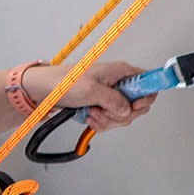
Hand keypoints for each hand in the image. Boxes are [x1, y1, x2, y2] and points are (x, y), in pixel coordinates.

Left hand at [25, 60, 156, 131]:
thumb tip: (127, 110)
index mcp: (121, 72)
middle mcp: (118, 83)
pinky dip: (100, 122)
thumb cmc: (63, 82)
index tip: (134, 107)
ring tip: (91, 112)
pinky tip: (89, 117)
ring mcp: (110, 95)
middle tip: (104, 110)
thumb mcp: (91, 90)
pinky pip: (110, 120)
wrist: (44, 90)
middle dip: (121, 114)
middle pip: (137, 106)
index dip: (145, 98)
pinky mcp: (102, 105)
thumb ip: (113, 100)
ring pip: (123, 116)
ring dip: (107, 119)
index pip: (149, 84)